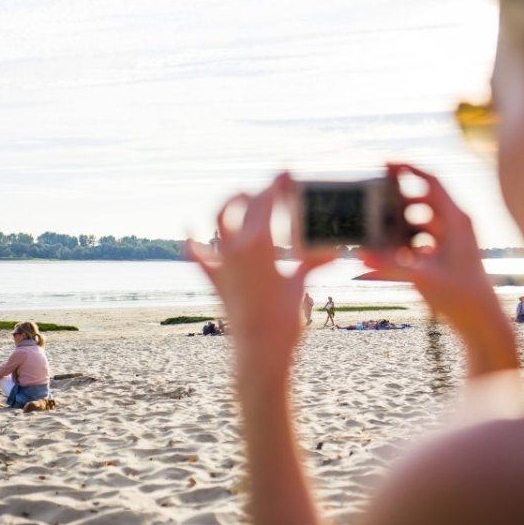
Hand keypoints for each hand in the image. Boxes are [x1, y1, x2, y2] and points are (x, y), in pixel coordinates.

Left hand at [187, 174, 334, 382]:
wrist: (258, 352)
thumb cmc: (284, 320)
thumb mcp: (301, 286)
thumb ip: (312, 262)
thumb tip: (335, 252)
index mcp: (260, 243)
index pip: (267, 200)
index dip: (278, 184)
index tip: (286, 173)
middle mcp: (236, 247)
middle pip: (243, 205)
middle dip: (258, 192)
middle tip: (270, 189)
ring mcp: (222, 262)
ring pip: (217, 221)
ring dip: (227, 205)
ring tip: (239, 198)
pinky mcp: (214, 279)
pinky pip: (196, 255)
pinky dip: (191, 240)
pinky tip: (188, 227)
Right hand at [360, 164, 517, 374]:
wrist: (482, 322)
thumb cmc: (462, 297)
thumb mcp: (423, 278)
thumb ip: (391, 265)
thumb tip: (362, 255)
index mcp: (456, 220)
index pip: (431, 181)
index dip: (408, 168)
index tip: (385, 163)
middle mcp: (456, 224)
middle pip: (423, 198)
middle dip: (397, 197)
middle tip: (373, 196)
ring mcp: (453, 239)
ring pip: (421, 219)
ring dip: (400, 221)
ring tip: (378, 227)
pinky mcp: (448, 254)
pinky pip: (422, 237)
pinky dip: (406, 239)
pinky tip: (391, 251)